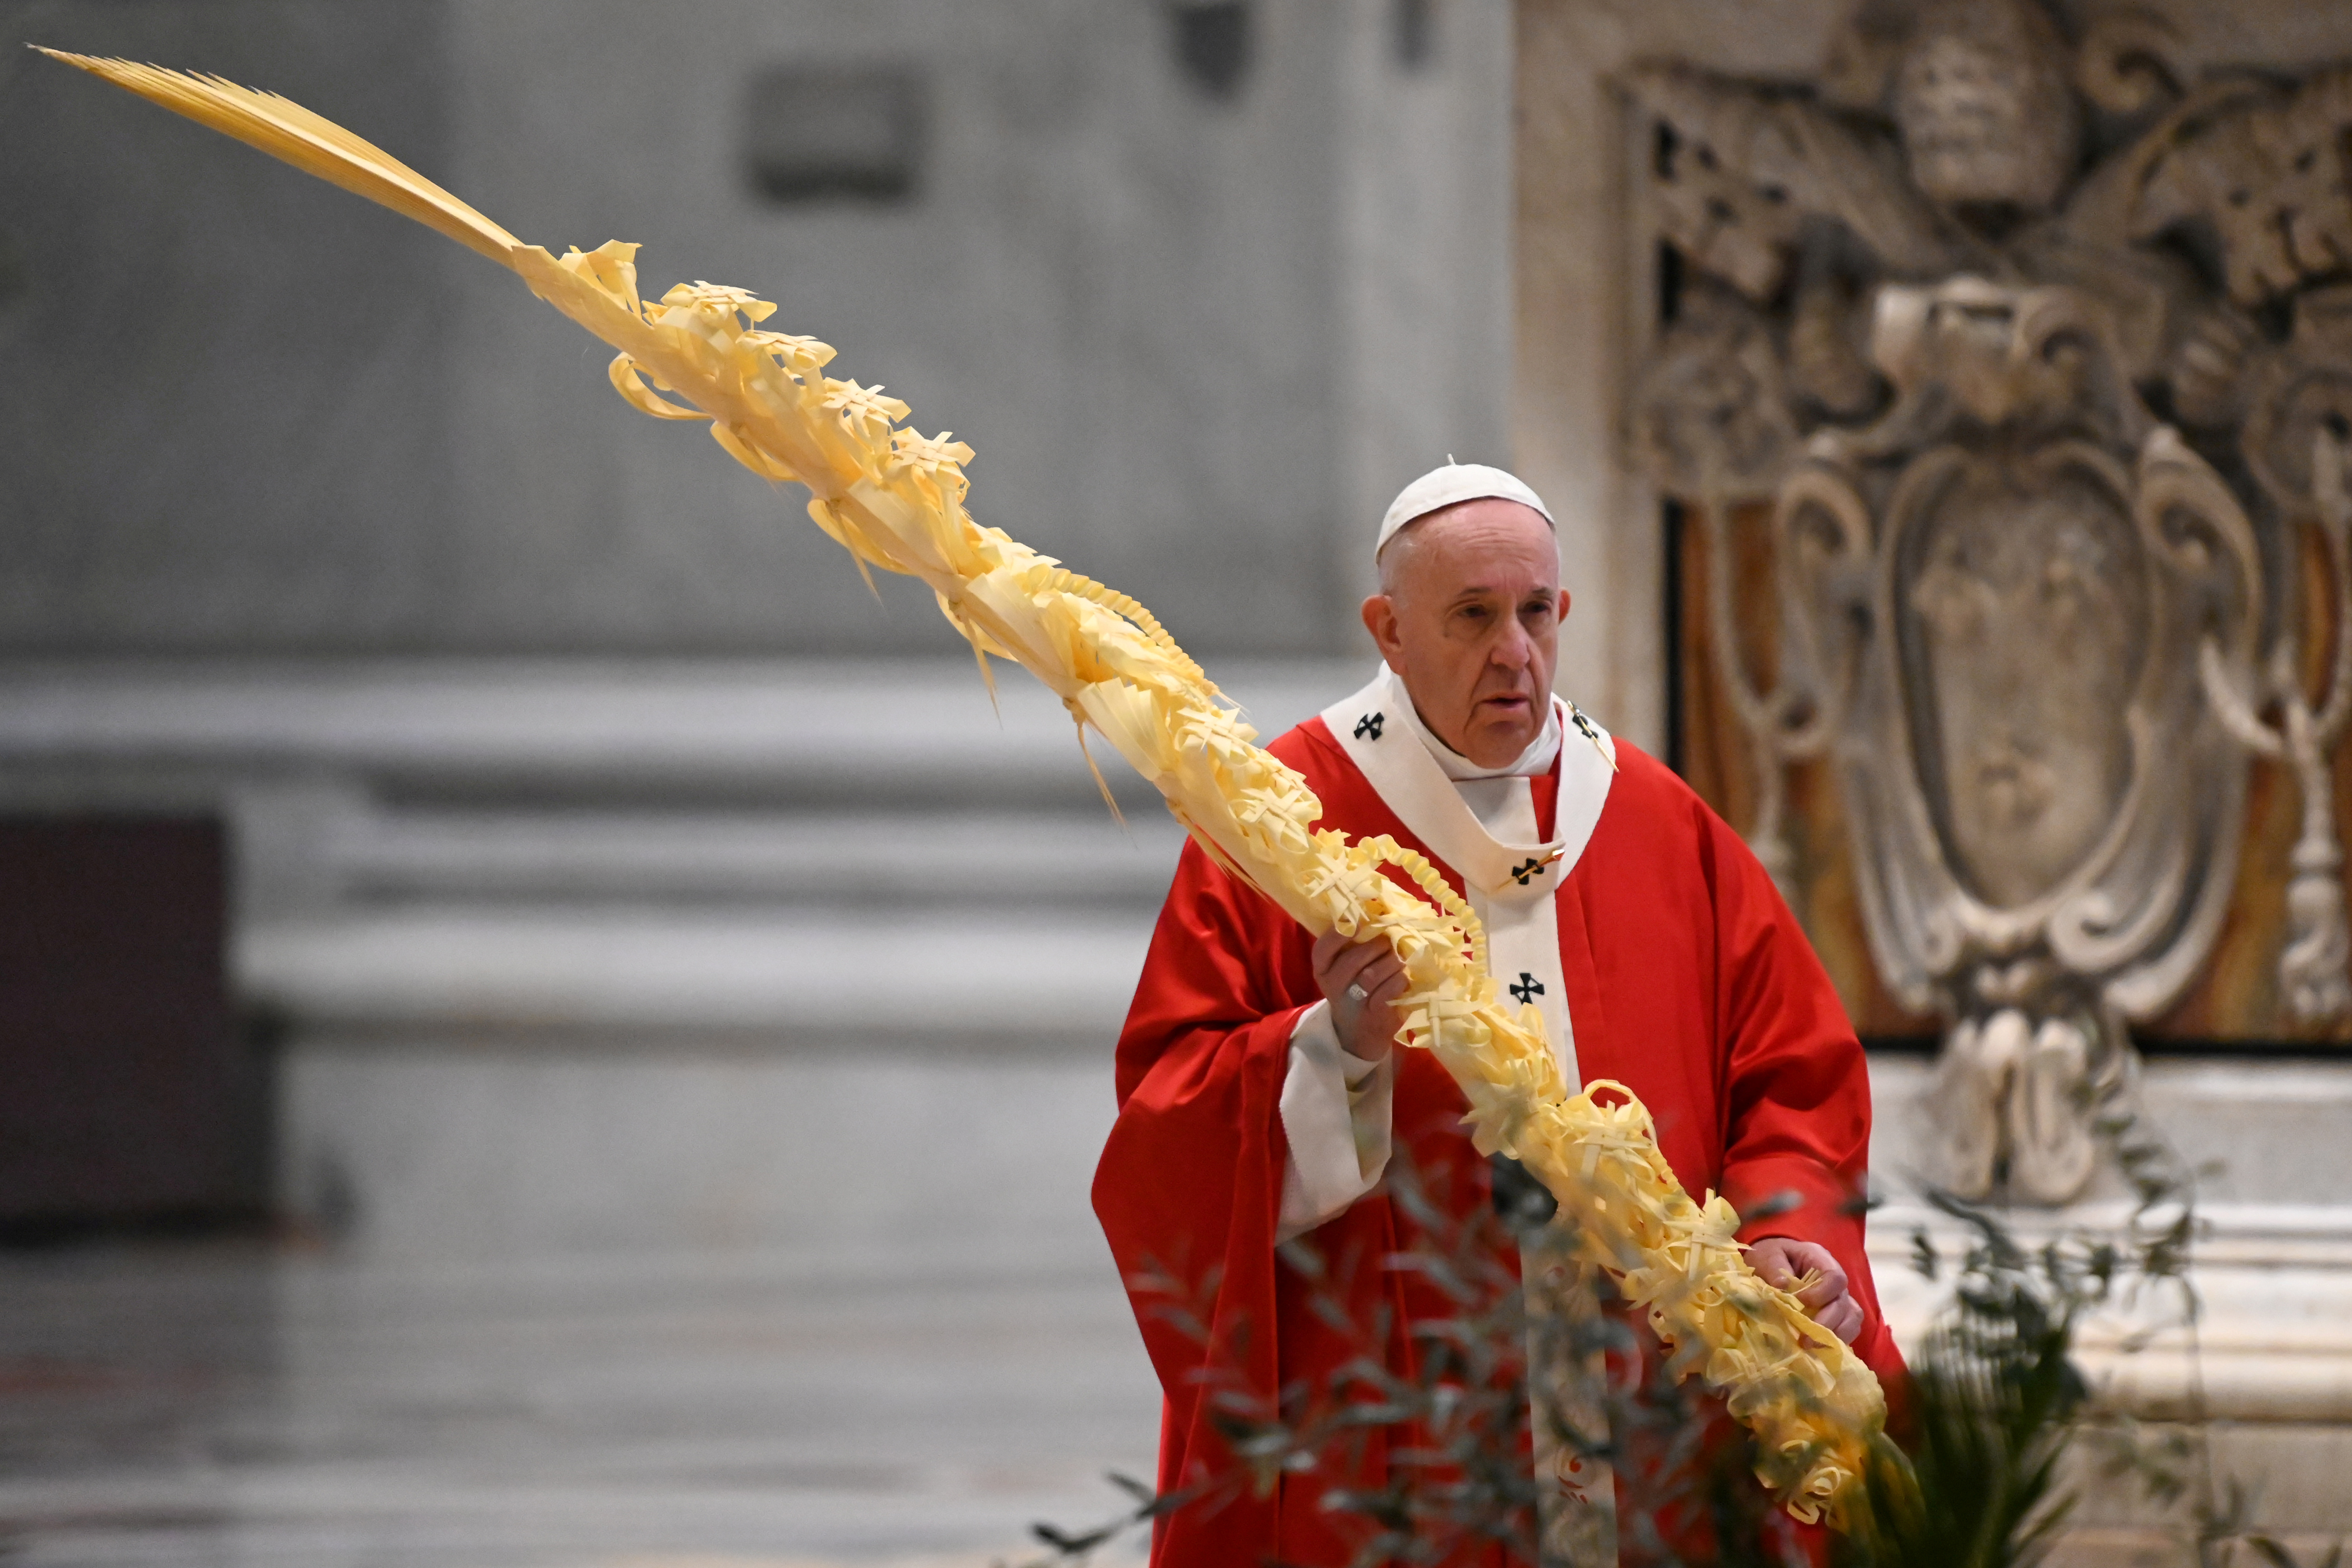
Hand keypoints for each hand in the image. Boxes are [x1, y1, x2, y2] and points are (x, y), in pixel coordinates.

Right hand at [1311, 928, 1410, 1063]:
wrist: (1361, 1031)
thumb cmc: (1356, 987)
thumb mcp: (1344, 967)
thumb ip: (1353, 944)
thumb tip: (1376, 911)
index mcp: (1323, 969)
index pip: (1323, 949)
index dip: (1338, 934)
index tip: (1358, 924)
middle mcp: (1333, 986)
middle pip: (1354, 959)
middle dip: (1378, 946)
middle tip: (1391, 942)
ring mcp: (1353, 1003)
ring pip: (1373, 974)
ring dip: (1392, 962)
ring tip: (1400, 959)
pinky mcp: (1374, 1016)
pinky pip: (1390, 990)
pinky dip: (1400, 980)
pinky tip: (1403, 979)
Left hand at [1747, 1237, 1861, 1343]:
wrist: (1770, 1261)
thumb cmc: (1770, 1255)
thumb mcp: (1766, 1255)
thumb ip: (1773, 1268)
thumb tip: (1781, 1287)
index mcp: (1820, 1259)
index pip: (1835, 1277)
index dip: (1822, 1294)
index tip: (1800, 1303)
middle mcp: (1834, 1279)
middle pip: (1843, 1302)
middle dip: (1827, 1323)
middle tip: (1806, 1340)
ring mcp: (1837, 1297)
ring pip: (1852, 1317)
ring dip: (1836, 1335)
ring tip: (1813, 1346)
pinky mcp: (1835, 1313)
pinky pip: (1848, 1328)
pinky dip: (1837, 1339)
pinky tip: (1819, 1348)